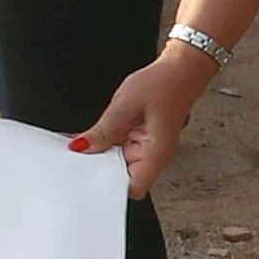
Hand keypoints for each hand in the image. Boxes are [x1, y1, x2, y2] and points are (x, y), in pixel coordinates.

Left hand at [72, 44, 211, 194]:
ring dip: (101, 154)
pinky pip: (119, 149)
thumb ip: (104, 130)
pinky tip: (93, 136)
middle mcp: (152, 157)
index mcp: (155, 155)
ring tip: (85, 141)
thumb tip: (82, 148)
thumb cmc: (163, 84)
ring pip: (117, 163)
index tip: (87, 177)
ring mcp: (146, 150)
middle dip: (99, 168)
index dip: (109, 187)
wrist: (180, 70)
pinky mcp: (140, 141)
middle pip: (121, 178)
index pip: (131, 189)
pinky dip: (106, 143)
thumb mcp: (125, 105)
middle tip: (78, 155)